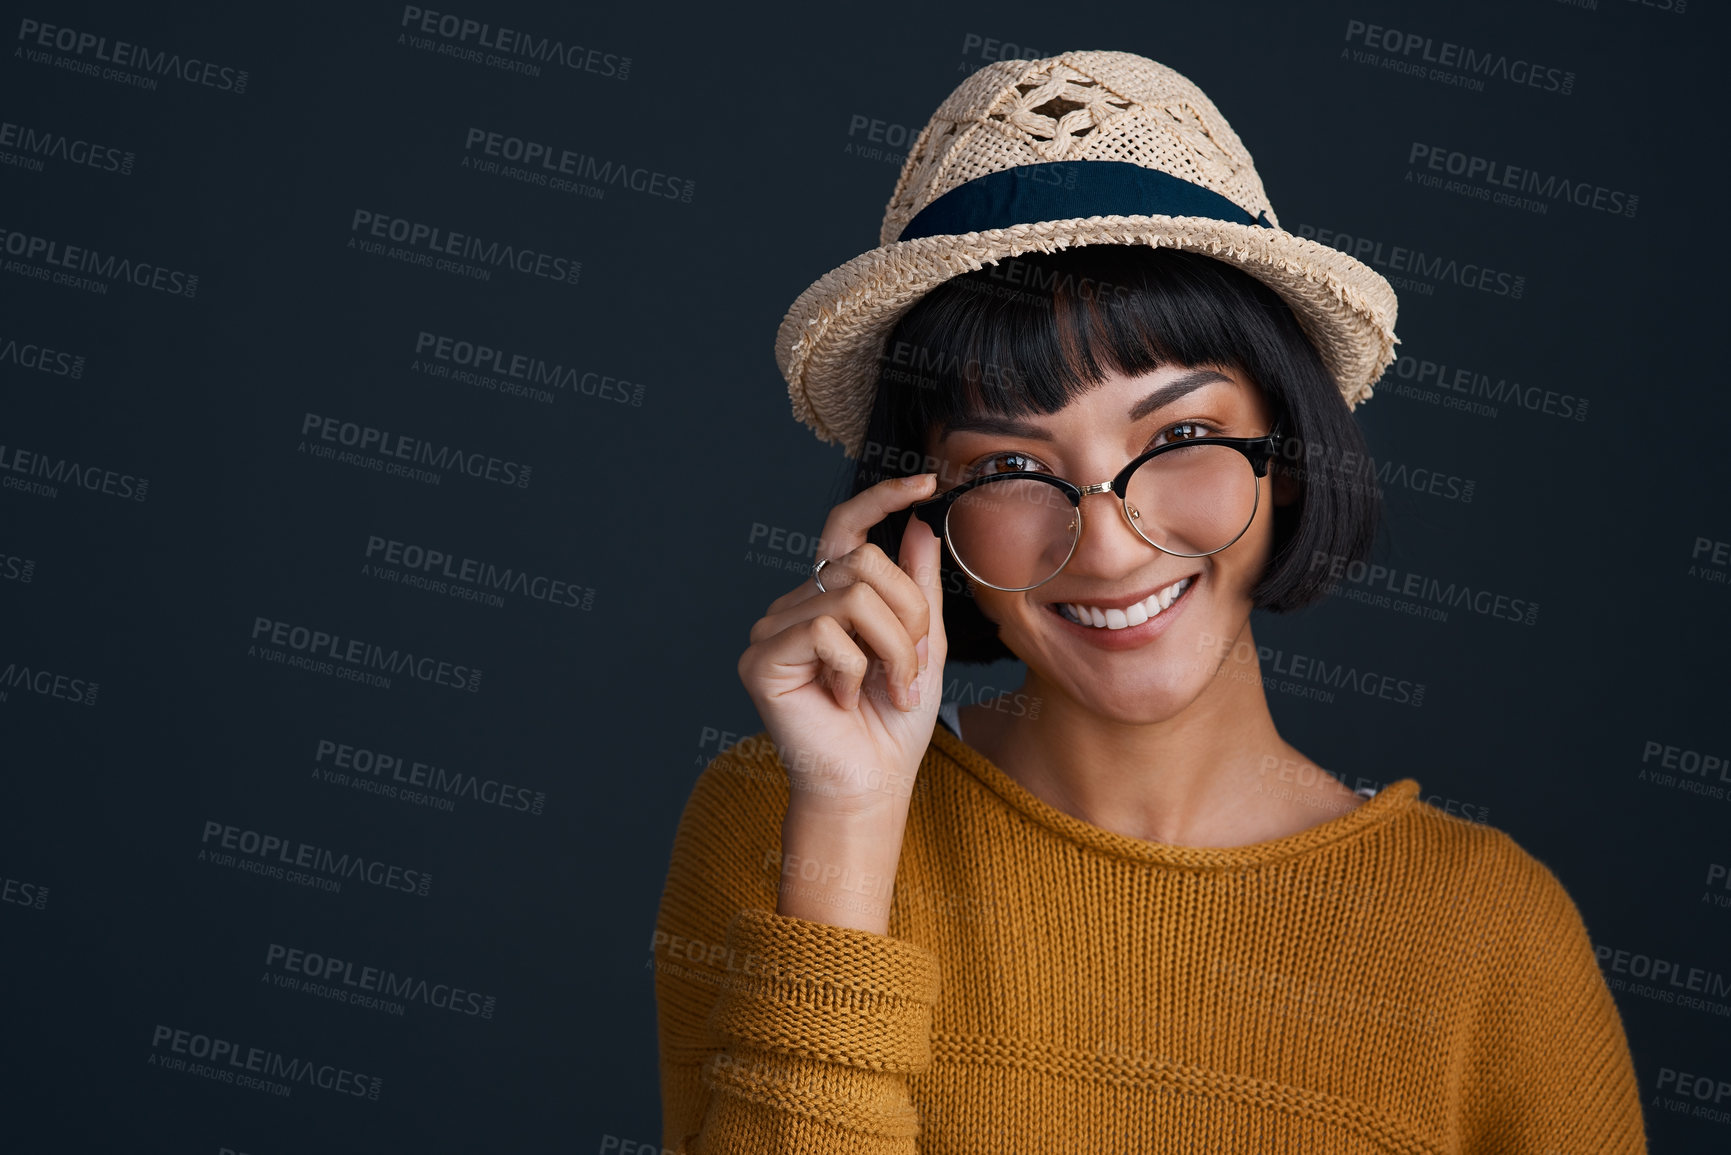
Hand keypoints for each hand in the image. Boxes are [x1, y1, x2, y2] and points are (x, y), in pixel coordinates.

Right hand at [736, 473, 947, 821]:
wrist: (870, 785)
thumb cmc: (893, 723)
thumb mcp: (924, 646)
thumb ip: (917, 587)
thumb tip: (916, 525)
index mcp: (829, 597)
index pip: (846, 528)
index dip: (880, 498)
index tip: (926, 483)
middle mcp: (795, 605)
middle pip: (864, 562)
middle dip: (909, 616)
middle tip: (911, 668)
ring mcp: (772, 629)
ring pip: (854, 595)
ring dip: (892, 649)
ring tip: (889, 689)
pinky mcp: (761, 658)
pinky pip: (827, 631)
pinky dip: (855, 670)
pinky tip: (843, 701)